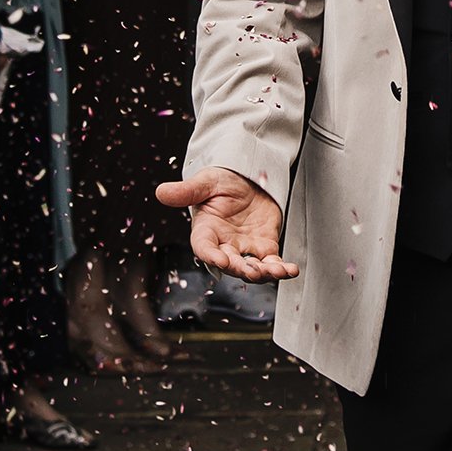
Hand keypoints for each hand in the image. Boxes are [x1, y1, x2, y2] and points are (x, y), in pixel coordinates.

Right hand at [155, 167, 297, 282]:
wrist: (248, 176)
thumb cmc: (223, 180)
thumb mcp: (206, 181)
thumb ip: (187, 190)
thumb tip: (161, 192)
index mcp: (206, 231)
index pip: (204, 248)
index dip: (211, 256)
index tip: (221, 259)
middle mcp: (224, 244)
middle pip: (230, 263)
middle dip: (240, 269)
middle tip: (251, 270)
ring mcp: (245, 248)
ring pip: (252, 268)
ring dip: (263, 274)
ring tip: (275, 271)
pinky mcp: (264, 246)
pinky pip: (272, 262)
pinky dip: (281, 269)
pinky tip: (290, 270)